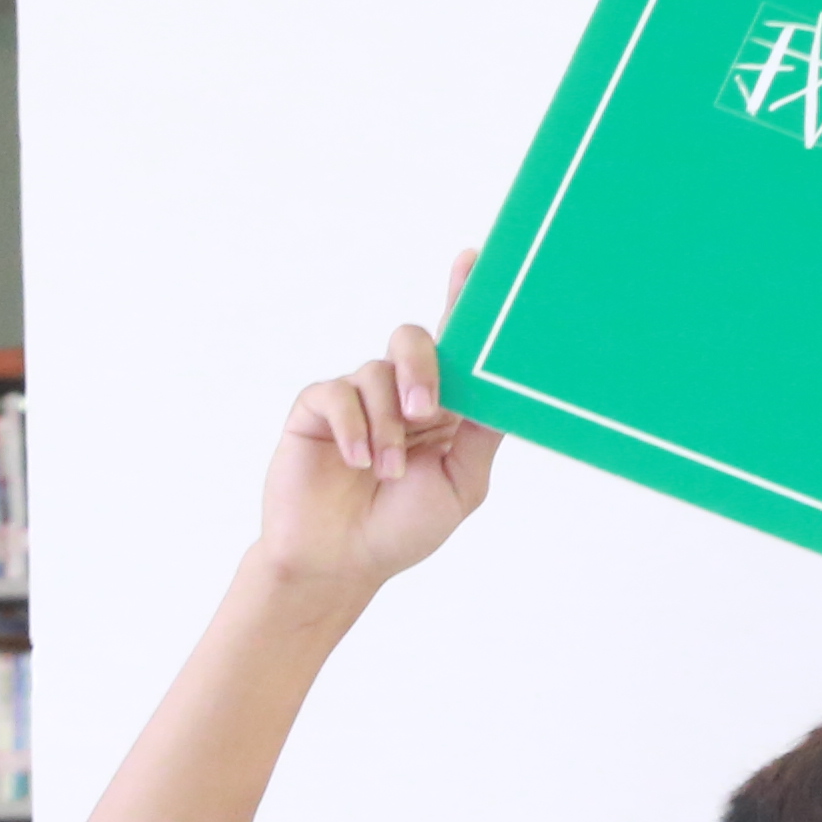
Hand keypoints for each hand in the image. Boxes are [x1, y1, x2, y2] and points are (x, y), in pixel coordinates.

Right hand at [257, 256, 501, 598]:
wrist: (342, 562)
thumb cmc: (403, 526)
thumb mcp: (462, 483)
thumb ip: (481, 433)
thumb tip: (506, 385)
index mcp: (441, 405)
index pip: (455, 344)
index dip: (462, 298)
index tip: (475, 258)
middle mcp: (398, 391)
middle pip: (413, 340)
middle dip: (423, 368)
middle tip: (426, 413)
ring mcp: (357, 398)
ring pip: (376, 372)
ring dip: (388, 427)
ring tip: (387, 471)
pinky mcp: (315, 410)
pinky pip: (336, 394)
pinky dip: (352, 428)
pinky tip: (357, 461)